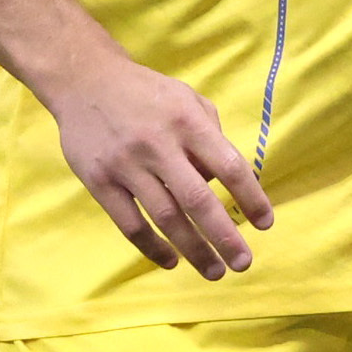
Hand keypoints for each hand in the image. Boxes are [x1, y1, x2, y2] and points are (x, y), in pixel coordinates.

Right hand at [45, 48, 274, 275]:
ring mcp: (126, 165)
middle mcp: (159, 145)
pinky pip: (130, 224)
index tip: (266, 224)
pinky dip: (152, 247)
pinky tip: (172, 261)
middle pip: (198, 200)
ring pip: (165, 218)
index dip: (251, 197)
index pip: (228, 166)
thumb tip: (224, 180)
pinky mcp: (99, 182)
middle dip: (224, 236)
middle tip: (244, 263)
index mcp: (188, 122)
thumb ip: (210, 136)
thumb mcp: (188, 99)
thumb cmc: (147, 93)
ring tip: (215, 271)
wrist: (85, 81)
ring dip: (193, 249)